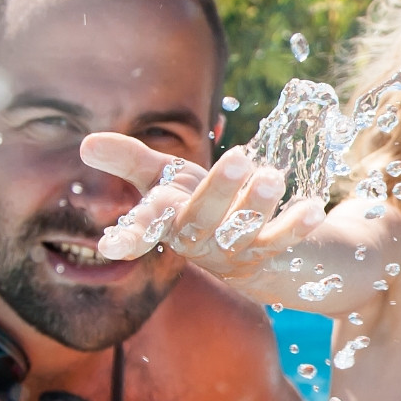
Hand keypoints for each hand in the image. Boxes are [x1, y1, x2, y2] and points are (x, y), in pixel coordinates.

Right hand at [81, 134, 325, 280]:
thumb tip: (86, 144)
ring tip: (274, 175)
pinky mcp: (269, 256)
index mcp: (170, 222)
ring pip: (243, 233)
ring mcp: (235, 253)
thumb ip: (132, 161)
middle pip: (202, 221)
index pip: (146, 229)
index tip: (111, 246)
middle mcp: (200, 243)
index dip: (130, 235)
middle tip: (238, 157)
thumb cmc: (202, 204)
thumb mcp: (167, 179)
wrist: (255, 251)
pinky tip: (315, 207)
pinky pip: (282, 244)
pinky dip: (297, 226)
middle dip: (218, 190)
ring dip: (257, 205)